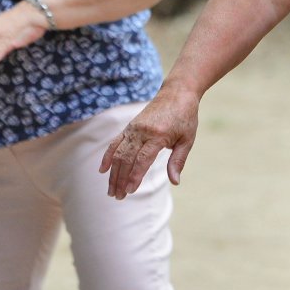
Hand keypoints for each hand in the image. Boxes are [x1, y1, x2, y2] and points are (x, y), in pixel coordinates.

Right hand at [99, 84, 199, 198]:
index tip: (129, 191)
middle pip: (127, 158)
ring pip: (118, 153)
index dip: (134, 176)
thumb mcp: (187, 139)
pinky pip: (115, 142)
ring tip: (111, 191)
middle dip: (120, 179)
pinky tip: (102, 170)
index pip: (142, 159)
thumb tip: (175, 182)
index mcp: (158, 135)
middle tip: (118, 197)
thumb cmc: (185, 117)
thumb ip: (178, 161)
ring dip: (113, 173)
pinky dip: (108, 156)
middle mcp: (142, 131)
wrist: (177, 93)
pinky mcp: (130, 126)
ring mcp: (134, 128)